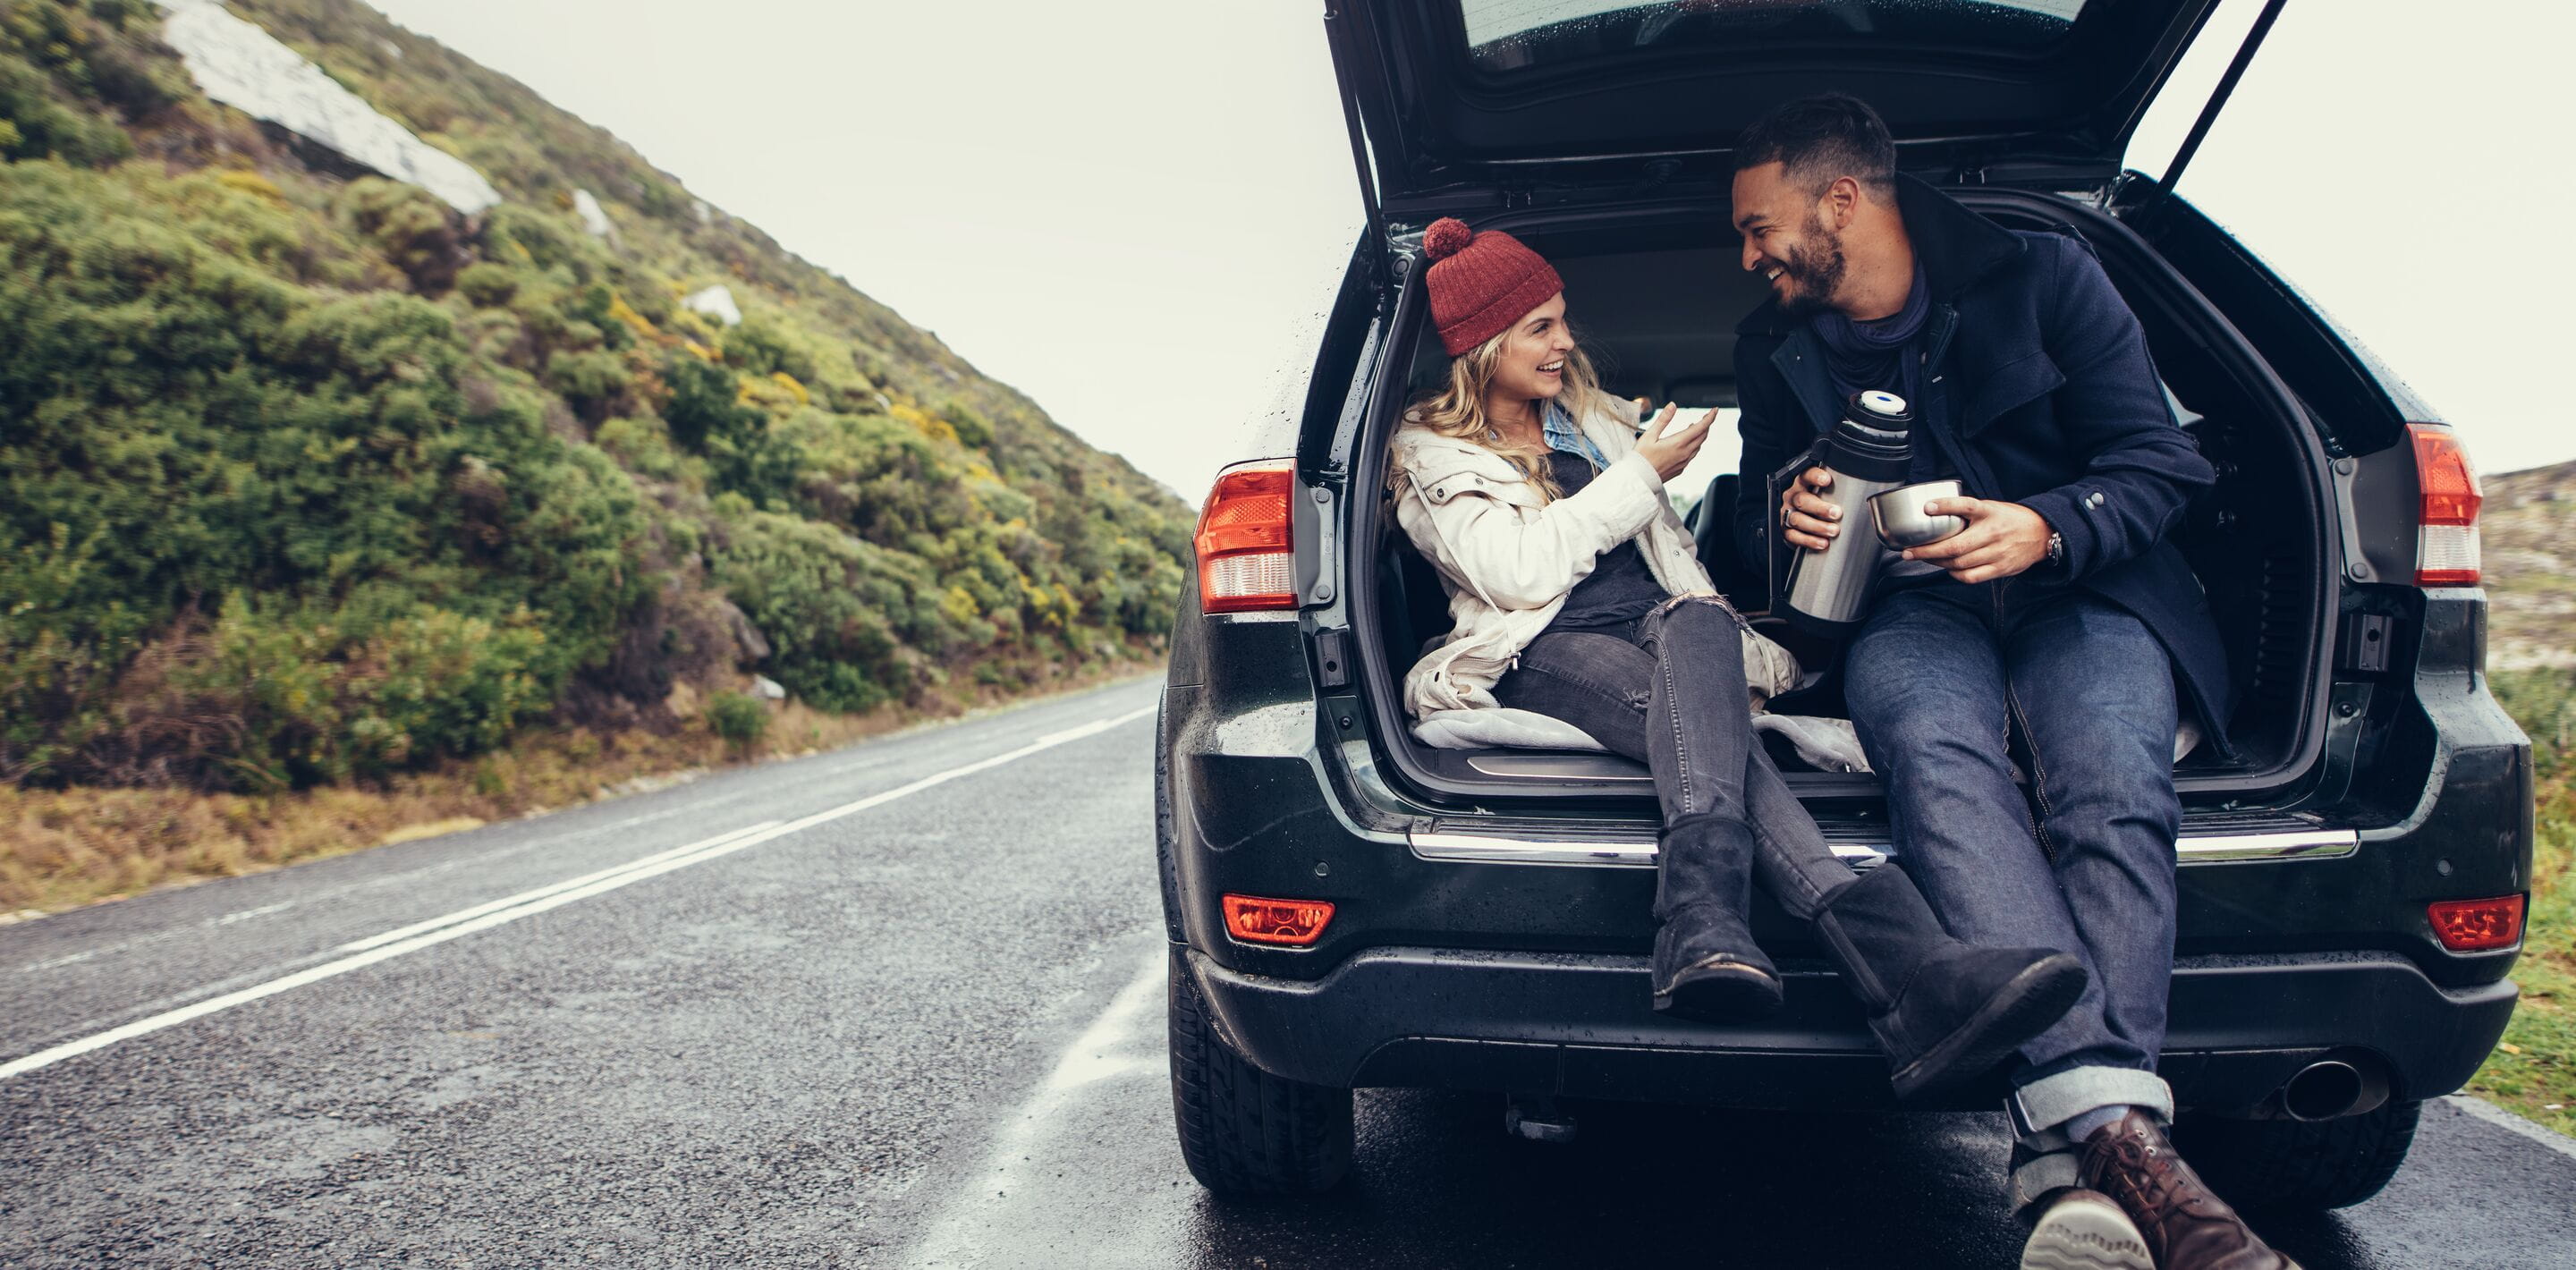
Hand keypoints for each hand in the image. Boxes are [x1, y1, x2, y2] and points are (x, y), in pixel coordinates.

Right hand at [1633, 403, 1716, 482]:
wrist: (1638, 479)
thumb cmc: (1641, 458)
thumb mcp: (1650, 435)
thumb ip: (1663, 419)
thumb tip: (1672, 406)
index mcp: (1678, 443)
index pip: (1700, 427)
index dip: (1709, 417)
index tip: (1714, 410)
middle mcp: (1684, 453)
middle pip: (1702, 436)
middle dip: (1706, 425)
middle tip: (1705, 417)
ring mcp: (1683, 462)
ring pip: (1698, 446)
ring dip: (1700, 435)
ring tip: (1695, 427)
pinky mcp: (1680, 469)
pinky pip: (1692, 455)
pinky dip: (1694, 446)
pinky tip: (1687, 444)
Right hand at [1779, 466, 1838, 550]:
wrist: (1800, 522)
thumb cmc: (1816, 504)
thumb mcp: (1824, 493)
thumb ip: (1835, 491)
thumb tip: (1859, 494)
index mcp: (1802, 484)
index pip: (1806, 476)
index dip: (1815, 477)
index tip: (1827, 481)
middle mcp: (1793, 497)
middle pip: (1802, 500)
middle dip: (1820, 508)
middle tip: (1836, 513)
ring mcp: (1787, 514)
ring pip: (1798, 519)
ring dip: (1817, 526)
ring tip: (1833, 531)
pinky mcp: (1785, 530)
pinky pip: (1794, 536)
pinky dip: (1809, 540)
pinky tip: (1822, 542)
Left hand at [1902, 498, 2052, 583]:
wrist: (2042, 533)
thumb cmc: (2010, 519)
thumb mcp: (1991, 507)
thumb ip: (1968, 512)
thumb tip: (1933, 513)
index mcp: (1990, 512)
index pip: (1966, 506)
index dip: (1946, 506)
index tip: (1927, 508)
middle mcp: (1993, 532)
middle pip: (1955, 546)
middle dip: (1927, 551)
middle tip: (1908, 552)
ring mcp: (1997, 552)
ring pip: (1959, 563)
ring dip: (1937, 563)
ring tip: (1924, 559)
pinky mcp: (2001, 569)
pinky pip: (1971, 576)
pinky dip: (1955, 574)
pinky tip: (1947, 568)